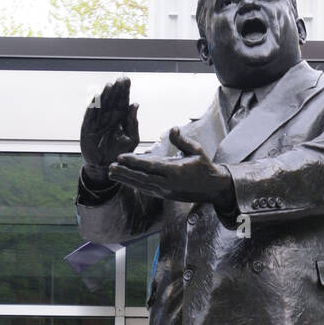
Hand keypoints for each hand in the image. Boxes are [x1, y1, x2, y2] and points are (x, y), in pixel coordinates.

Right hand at [80, 77, 139, 183]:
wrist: (106, 166)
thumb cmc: (120, 152)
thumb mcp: (131, 138)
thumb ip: (133, 123)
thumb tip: (135, 104)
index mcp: (120, 118)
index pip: (122, 101)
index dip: (124, 90)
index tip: (127, 79)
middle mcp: (108, 117)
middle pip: (112, 100)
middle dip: (116, 89)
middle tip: (120, 79)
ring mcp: (98, 121)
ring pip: (101, 105)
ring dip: (105, 95)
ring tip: (110, 86)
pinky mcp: (88, 128)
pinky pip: (90, 115)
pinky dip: (93, 106)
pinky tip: (97, 97)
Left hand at [109, 127, 234, 210]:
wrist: (213, 188)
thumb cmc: (204, 166)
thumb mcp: (197, 150)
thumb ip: (182, 141)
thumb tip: (172, 129)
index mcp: (176, 172)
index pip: (151, 166)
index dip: (134, 162)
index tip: (121, 157)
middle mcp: (169, 184)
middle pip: (142, 179)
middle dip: (125, 173)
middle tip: (110, 167)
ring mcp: (166, 191)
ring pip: (142, 186)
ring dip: (126, 180)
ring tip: (112, 173)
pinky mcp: (165, 195)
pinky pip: (147, 189)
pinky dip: (135, 184)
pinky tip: (125, 179)